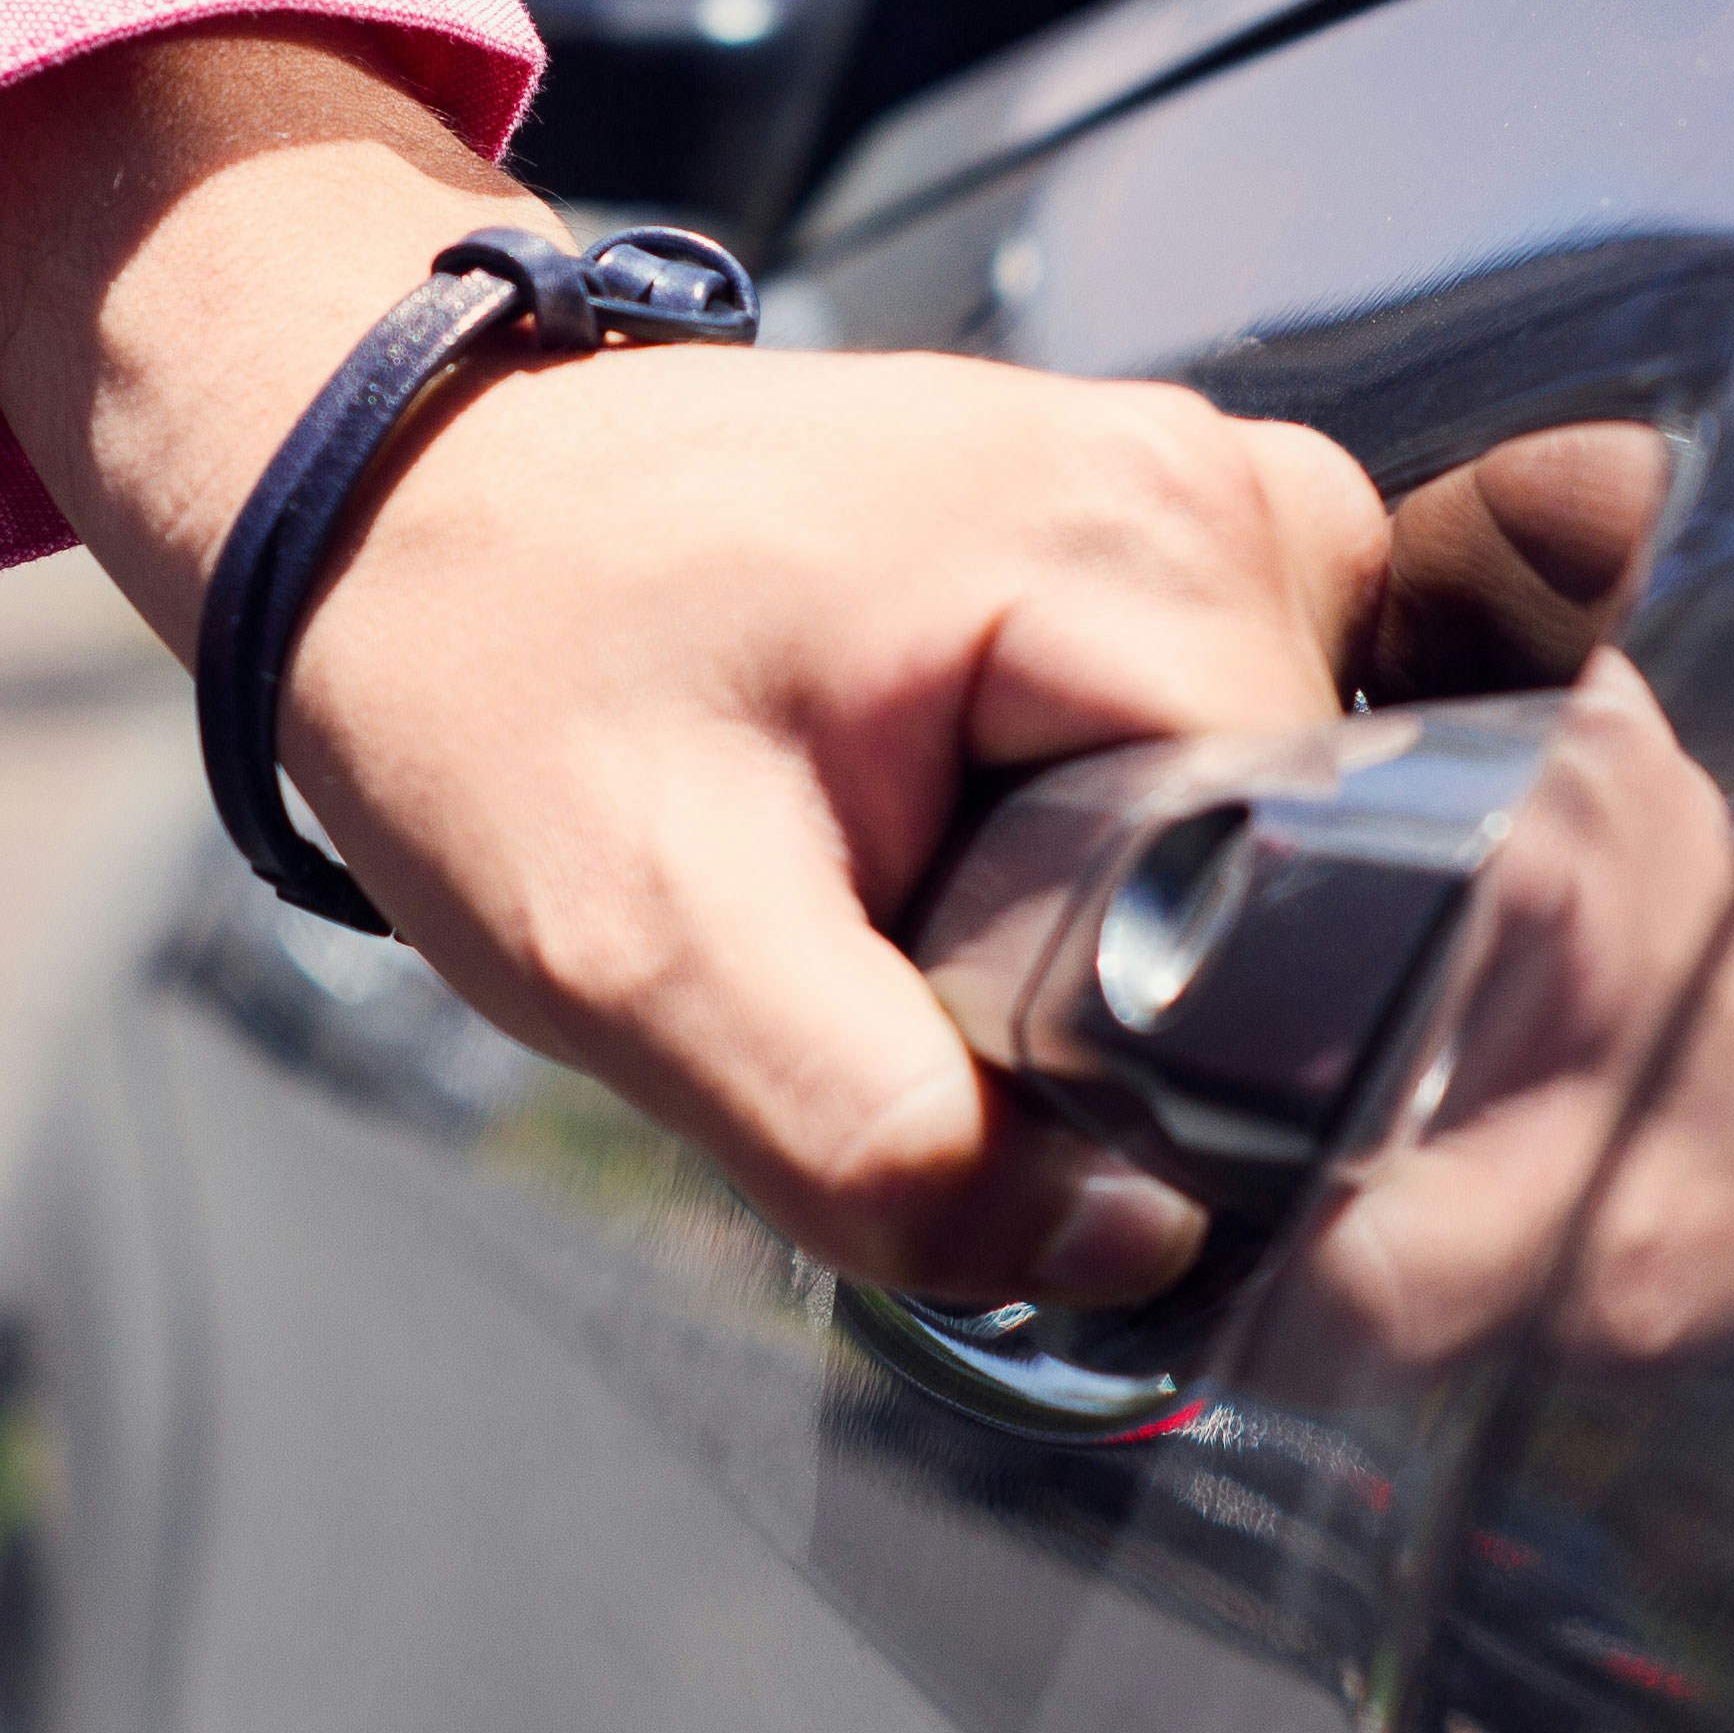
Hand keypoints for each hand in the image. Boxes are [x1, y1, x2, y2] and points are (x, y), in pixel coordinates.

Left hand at [0, 22, 1385, 1303]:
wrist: (389, 503)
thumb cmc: (490, 689)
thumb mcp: (648, 957)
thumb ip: (894, 1139)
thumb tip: (1143, 1253)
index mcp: (1131, 546)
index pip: (1343, 867)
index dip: (1232, 1043)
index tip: (1075, 1125)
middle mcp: (1205, 479)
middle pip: (1344, 832)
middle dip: (1202, 978)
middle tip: (966, 1025)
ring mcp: (1181, 483)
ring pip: (1302, 796)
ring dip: (1173, 911)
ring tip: (968, 948)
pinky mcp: (1132, 524)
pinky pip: (1232, 731)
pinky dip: (1148, 835)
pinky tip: (1001, 881)